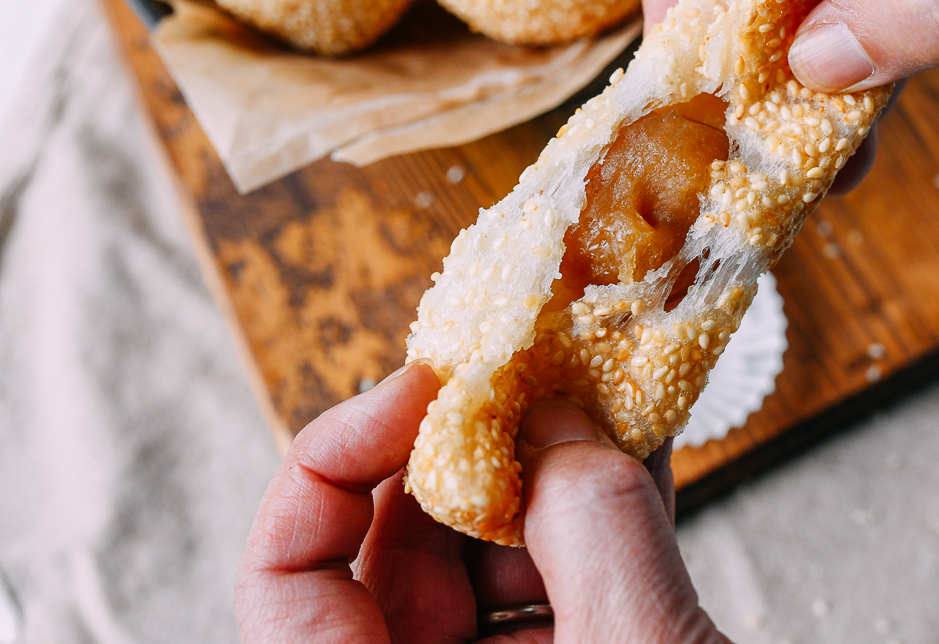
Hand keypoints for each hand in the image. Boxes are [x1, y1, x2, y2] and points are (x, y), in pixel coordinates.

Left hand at [234, 362, 727, 642]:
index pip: (285, 580)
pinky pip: (550, 584)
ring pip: (481, 560)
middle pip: (393, 551)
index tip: (428, 386)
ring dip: (544, 472)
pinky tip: (633, 448)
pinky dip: (591, 515)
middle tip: (533, 373)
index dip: (332, 460)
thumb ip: (595, 526)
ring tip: (597, 394)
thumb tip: (557, 420)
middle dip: (468, 452)